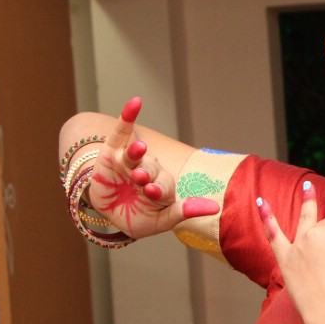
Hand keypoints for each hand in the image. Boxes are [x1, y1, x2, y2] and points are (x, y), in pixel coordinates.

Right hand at [85, 98, 218, 236]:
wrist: (108, 214)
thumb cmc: (137, 218)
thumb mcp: (160, 221)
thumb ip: (183, 212)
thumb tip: (216, 208)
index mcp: (163, 186)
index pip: (164, 186)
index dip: (158, 189)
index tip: (153, 193)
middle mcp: (149, 171)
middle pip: (150, 169)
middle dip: (145, 174)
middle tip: (141, 180)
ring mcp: (131, 160)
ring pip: (135, 154)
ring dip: (136, 154)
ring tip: (138, 153)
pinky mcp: (112, 151)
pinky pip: (121, 132)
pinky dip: (127, 116)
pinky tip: (135, 102)